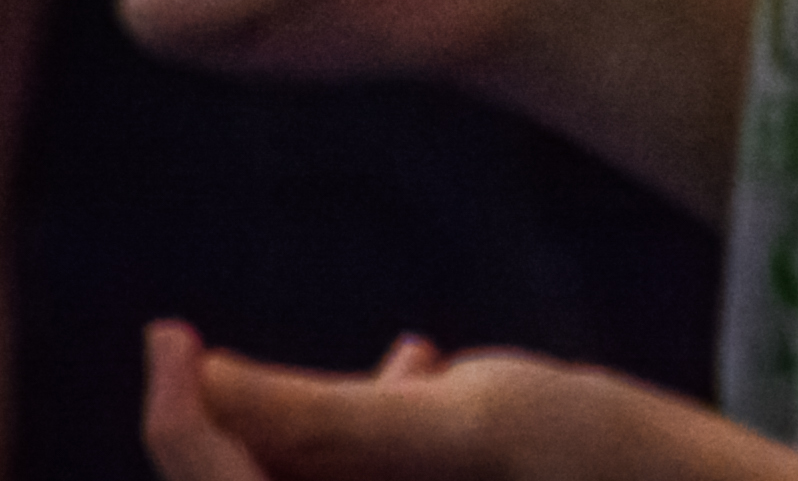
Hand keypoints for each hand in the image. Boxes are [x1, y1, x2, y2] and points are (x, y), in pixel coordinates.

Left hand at [145, 327, 797, 480]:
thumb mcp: (470, 414)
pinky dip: (376, 467)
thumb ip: (323, 414)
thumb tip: (198, 381)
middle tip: (305, 350)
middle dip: (253, 430)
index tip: (171, 332)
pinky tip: (436, 393)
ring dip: (324, 448)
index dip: (173, 417)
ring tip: (413, 363)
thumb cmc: (626, 468)